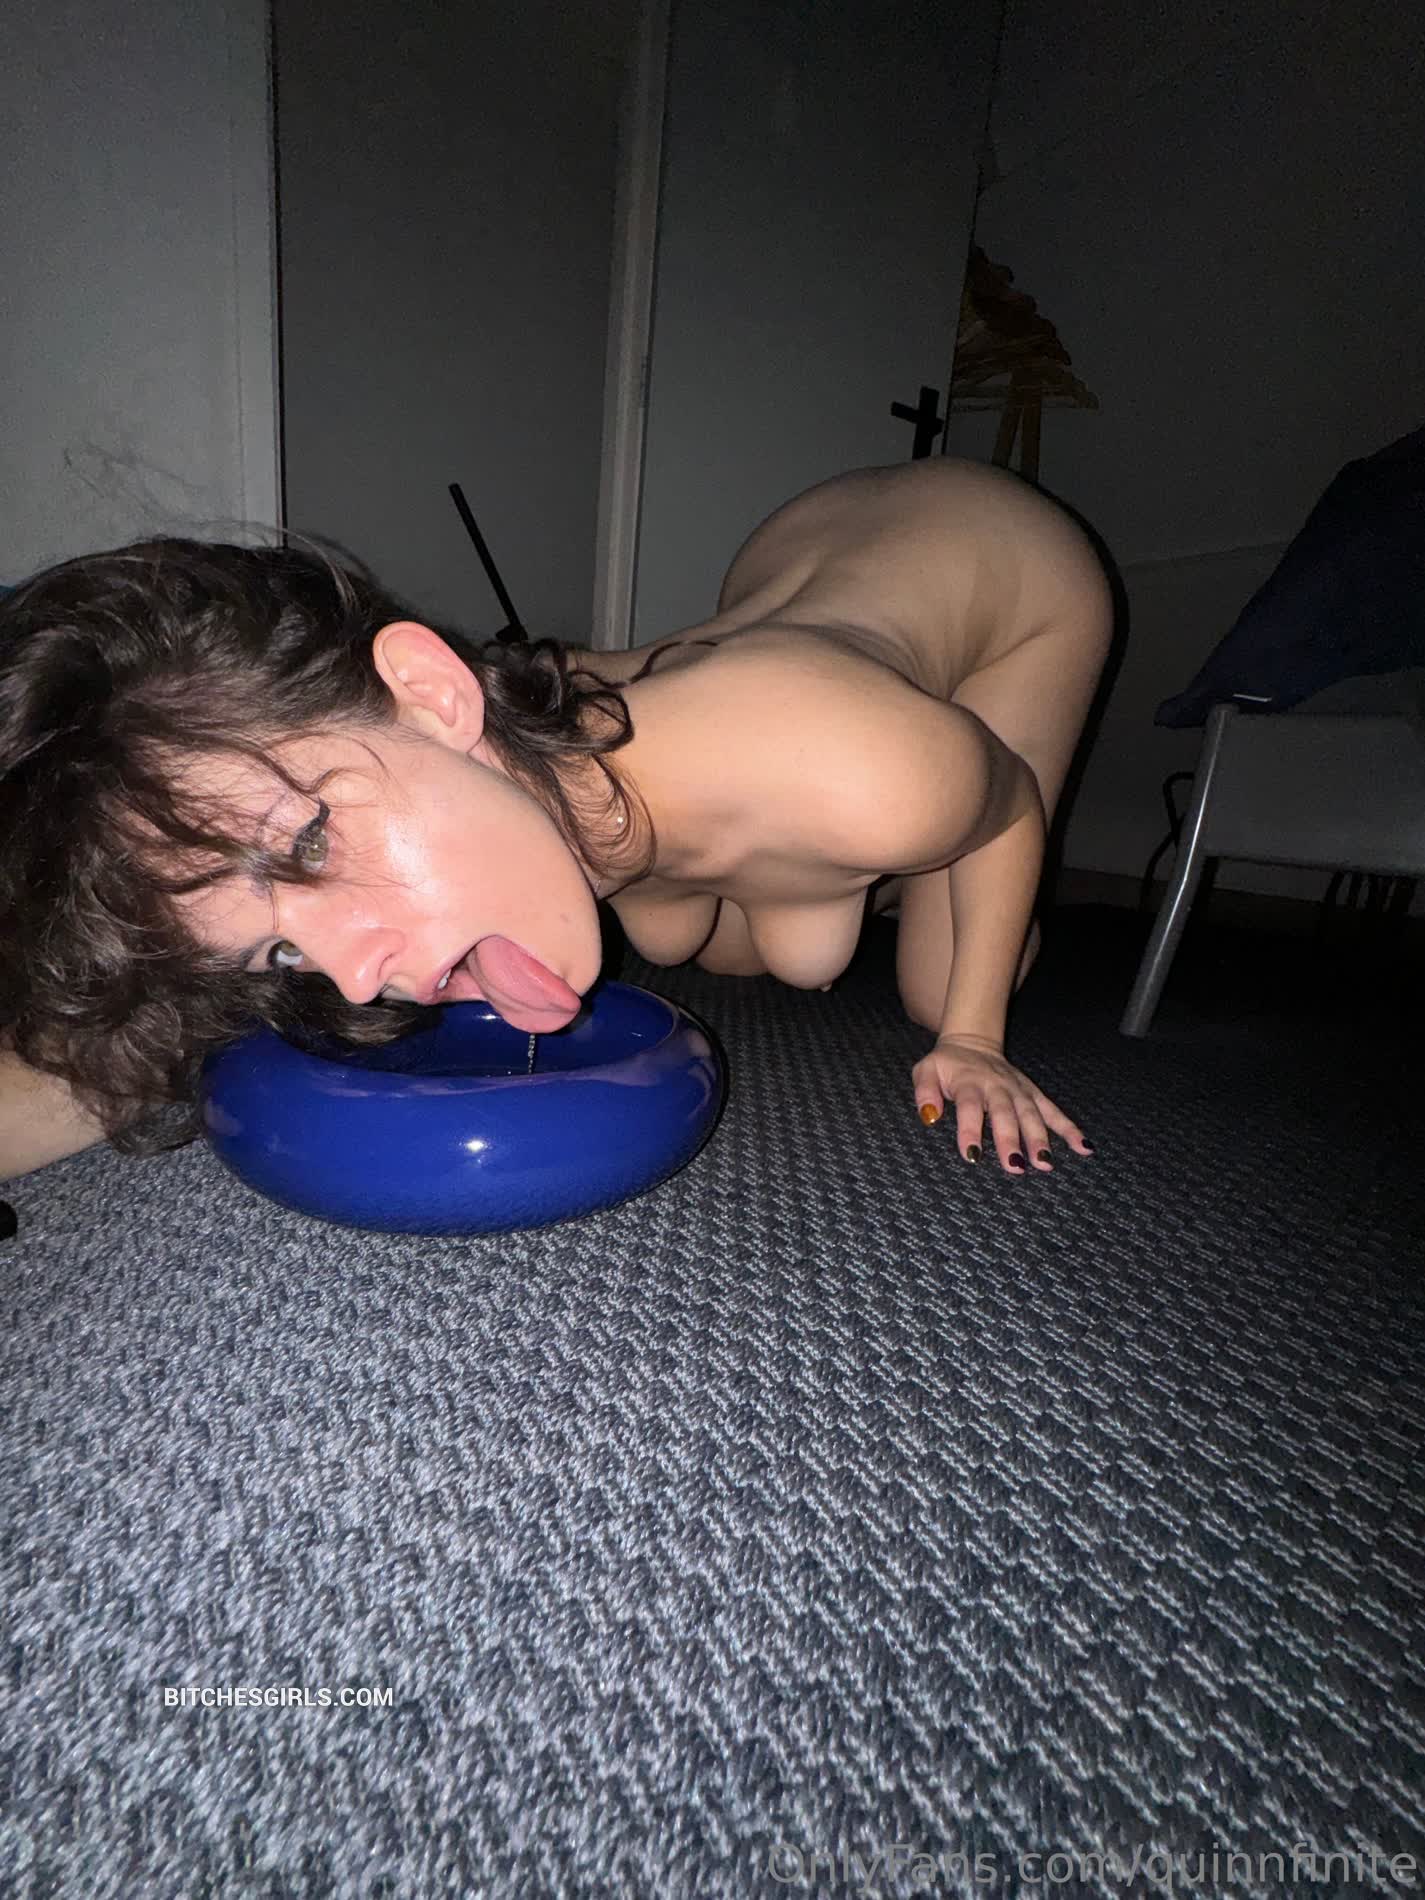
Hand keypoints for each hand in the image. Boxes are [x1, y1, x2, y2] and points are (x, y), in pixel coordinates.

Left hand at [912, 1033, 1091, 1174]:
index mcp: (970, 1083)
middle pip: (1006, 1115)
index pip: (970, 1108)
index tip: (972, 1155)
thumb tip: (930, 1117)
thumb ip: (925, 1092)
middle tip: (1015, 1167)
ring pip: (1032, 1115)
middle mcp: (998, 1088)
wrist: (972, 1043)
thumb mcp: (925, 1071)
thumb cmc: (946, 1065)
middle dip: (1011, 1140)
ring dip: (1040, 1139)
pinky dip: (1069, 1129)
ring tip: (1046, 1164)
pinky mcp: (1033, 1094)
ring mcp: (1019, 1091)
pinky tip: (1083, 1148)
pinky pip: (1053, 1111)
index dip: (970, 1130)